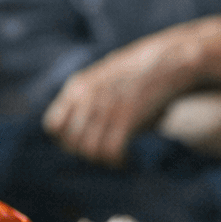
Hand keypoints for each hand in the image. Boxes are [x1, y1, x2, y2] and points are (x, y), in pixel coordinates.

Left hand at [43, 27, 199, 166]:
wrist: (168, 60)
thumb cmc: (140, 73)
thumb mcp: (105, 78)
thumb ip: (89, 98)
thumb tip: (81, 131)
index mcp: (79, 87)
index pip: (53, 125)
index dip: (64, 139)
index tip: (82, 143)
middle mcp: (88, 98)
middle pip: (71, 142)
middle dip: (85, 153)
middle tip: (103, 154)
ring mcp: (107, 108)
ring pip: (89, 150)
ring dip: (102, 160)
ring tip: (116, 159)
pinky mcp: (127, 118)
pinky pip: (111, 151)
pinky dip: (117, 160)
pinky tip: (126, 159)